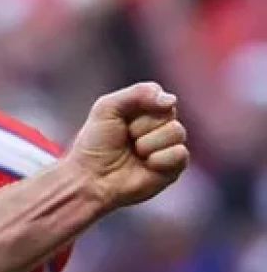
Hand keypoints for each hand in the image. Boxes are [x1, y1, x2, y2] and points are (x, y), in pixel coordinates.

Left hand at [67, 83, 188, 209]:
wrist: (90, 178)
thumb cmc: (95, 143)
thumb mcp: (106, 108)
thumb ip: (137, 93)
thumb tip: (171, 100)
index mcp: (145, 109)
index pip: (160, 96)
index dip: (141, 106)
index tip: (122, 118)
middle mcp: (160, 126)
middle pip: (168, 113)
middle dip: (141, 126)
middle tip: (126, 138)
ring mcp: (168, 146)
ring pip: (177, 132)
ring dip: (147, 143)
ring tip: (134, 153)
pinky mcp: (174, 167)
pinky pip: (180, 153)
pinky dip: (160, 159)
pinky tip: (146, 165)